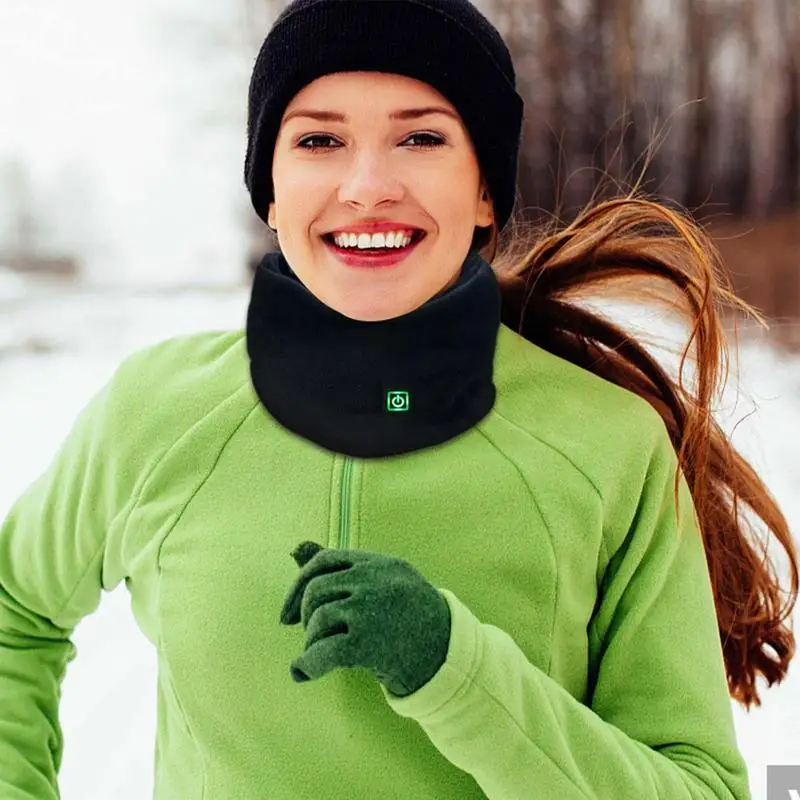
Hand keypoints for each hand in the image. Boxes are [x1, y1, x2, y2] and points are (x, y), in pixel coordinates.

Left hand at [279, 541, 450, 696]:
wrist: (452, 657)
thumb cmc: (414, 619)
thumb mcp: (387, 582)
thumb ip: (343, 568)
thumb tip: (294, 549)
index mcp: (381, 564)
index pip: (325, 560)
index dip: (299, 584)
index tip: (288, 613)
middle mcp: (375, 581)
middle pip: (316, 590)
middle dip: (304, 615)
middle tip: (310, 637)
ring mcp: (371, 610)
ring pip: (318, 619)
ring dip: (311, 642)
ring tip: (321, 655)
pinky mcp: (368, 643)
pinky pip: (322, 652)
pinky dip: (307, 664)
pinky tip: (302, 673)